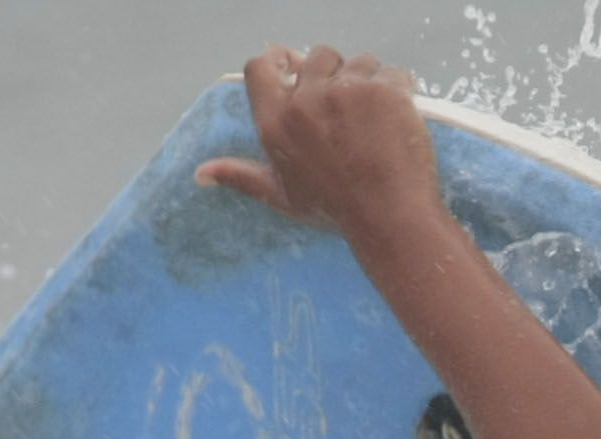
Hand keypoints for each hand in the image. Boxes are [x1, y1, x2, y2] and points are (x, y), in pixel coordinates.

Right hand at [197, 48, 446, 246]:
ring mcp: (349, 91)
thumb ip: (242, 176)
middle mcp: (308, 99)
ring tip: (376, 118)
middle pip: (318, 57)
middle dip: (333, 75)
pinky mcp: (385, 90)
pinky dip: (398, 91)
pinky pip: (393, 73)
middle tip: (348, 108)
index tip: (293, 66)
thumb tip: (202, 173)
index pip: (260, 67)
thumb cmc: (334, 210)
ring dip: (368, 82)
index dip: (279, 60)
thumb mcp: (282, 195)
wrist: (389, 219)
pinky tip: (398, 120)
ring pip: (359, 62)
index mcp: (277, 121)